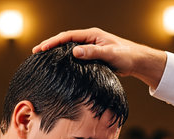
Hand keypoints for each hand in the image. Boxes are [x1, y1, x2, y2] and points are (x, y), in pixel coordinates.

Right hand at [33, 28, 165, 88]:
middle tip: (35, 53)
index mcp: (92, 35)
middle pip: (65, 41)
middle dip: (50, 46)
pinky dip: (67, 60)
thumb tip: (74, 52)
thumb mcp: (109, 54)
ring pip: (70, 49)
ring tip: (43, 59)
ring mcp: (91, 48)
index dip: (53, 42)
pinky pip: (77, 57)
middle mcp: (90, 40)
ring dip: (57, 53)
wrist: (138, 61)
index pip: (67, 36)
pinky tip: (60, 67)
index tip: (41, 48)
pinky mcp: (94, 57)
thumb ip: (92, 53)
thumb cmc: (127, 56)